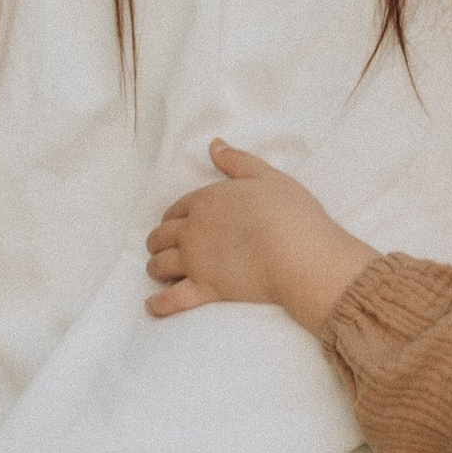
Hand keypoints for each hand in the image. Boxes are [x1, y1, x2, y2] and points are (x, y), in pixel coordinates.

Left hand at [146, 141, 375, 332]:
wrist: (299, 254)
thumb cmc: (289, 213)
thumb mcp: (266, 176)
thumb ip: (236, 161)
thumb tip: (215, 145)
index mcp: (205, 202)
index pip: (177, 209)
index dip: (174, 216)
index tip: (176, 223)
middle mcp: (193, 231)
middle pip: (161, 236)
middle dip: (159, 241)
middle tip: (163, 247)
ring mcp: (195, 262)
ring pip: (160, 265)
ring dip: (155, 268)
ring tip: (159, 272)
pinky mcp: (205, 289)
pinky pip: (172, 299)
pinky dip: (159, 304)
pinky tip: (152, 306)